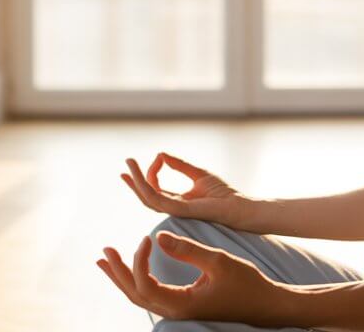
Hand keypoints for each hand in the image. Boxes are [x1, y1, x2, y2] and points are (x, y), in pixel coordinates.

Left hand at [95, 231, 289, 325]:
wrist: (267, 305)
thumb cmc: (247, 284)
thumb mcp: (218, 261)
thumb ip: (187, 249)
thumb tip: (158, 237)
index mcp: (180, 304)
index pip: (144, 283)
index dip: (139, 259)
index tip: (147, 238)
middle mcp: (174, 311)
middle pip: (134, 293)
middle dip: (117, 271)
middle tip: (105, 250)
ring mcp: (178, 310)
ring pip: (140, 296)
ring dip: (122, 277)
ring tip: (106, 260)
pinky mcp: (184, 305)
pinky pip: (152, 295)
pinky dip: (137, 281)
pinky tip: (133, 269)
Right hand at [122, 153, 250, 226]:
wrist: (239, 208)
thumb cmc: (224, 194)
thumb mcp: (198, 174)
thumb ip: (180, 165)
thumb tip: (161, 154)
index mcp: (178, 201)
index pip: (156, 190)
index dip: (149, 175)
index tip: (156, 157)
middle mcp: (174, 207)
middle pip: (147, 196)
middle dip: (134, 182)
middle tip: (124, 168)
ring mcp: (176, 210)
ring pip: (148, 198)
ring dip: (136, 182)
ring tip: (128, 166)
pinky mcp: (181, 210)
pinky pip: (158, 199)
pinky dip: (148, 185)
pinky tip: (144, 173)